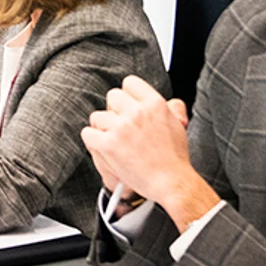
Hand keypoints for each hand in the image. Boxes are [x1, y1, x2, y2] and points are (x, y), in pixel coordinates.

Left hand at [81, 75, 203, 213]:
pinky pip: (88, 134)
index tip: (129, 107)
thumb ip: (171, 107)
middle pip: (112, 97)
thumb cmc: (174, 157)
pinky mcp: (109, 144)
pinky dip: (93, 142)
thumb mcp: (178, 124)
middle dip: (114, 111)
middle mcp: (137, 112)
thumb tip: (166, 102)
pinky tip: (104, 149)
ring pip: (97, 116)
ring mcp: (121, 127)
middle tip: (121, 126)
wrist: (171, 182)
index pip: (130, 83)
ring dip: (103, 128)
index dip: (128, 96)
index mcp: (154, 103)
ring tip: (114, 141)